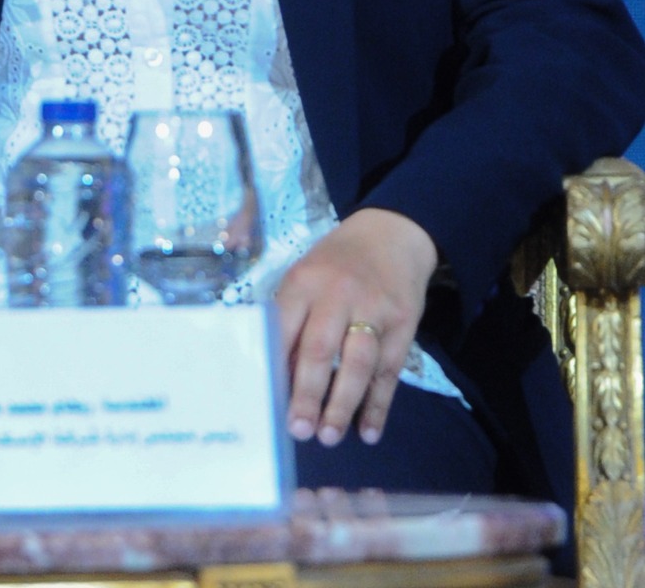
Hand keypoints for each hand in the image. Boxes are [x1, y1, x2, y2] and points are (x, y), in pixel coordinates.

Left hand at [274, 208, 437, 447]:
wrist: (392, 233)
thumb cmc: (335, 264)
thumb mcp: (306, 277)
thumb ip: (292, 318)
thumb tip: (276, 377)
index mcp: (304, 282)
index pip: (284, 329)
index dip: (275, 368)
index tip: (266, 405)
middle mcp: (337, 294)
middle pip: (319, 349)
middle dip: (307, 393)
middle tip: (298, 430)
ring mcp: (374, 308)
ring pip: (357, 363)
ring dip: (342, 404)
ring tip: (328, 436)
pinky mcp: (403, 323)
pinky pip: (389, 371)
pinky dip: (379, 404)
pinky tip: (368, 431)